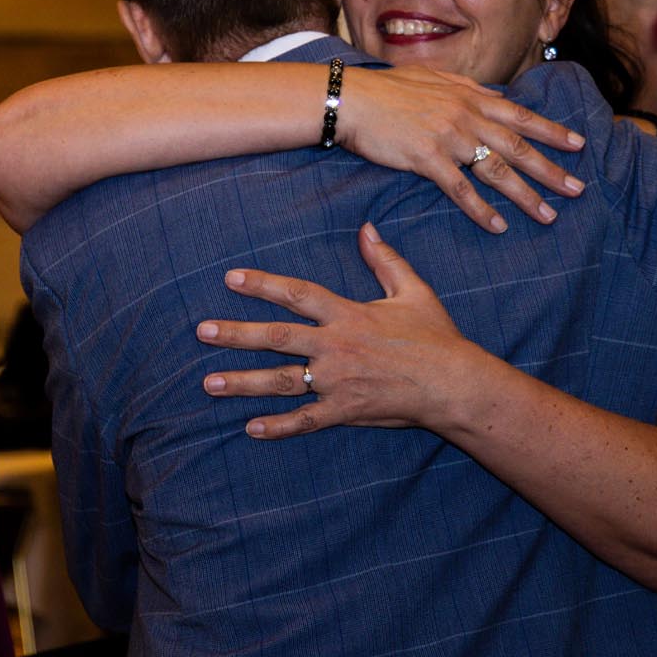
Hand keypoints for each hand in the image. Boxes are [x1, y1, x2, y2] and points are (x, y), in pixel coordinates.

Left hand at [198, 223, 487, 438]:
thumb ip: (385, 259)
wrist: (454, 383)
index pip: (297, 294)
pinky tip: (251, 428)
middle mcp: (336, 346)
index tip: (231, 278)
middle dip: (236, 334)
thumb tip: (367, 227)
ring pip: (281, 380)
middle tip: (202, 332)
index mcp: (348, 314)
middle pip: (277, 337)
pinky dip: (279, 427)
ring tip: (209, 383)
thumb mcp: (413, 290)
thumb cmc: (436, 336)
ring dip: (243, 383)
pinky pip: (306, 420)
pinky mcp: (346, 409)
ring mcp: (338, 380)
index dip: (263, 284)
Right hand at [339, 65, 585, 233]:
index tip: (578, 144)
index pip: (520, 116)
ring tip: (548, 215)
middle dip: (551, 170)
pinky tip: (499, 225)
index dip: (552, 131)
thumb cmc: (388, 88)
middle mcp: (466, 116)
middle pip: (518, 147)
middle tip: (577, 189)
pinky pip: (461, 189)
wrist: (351, 98)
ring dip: (526, 196)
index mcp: (470, 96)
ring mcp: (449, 137)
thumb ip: (466, 88)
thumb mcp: (433, 78)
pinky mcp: (427, 158)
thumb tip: (493, 95)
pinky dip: (482, 210)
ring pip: (497, 170)